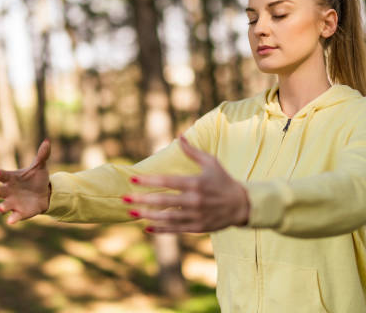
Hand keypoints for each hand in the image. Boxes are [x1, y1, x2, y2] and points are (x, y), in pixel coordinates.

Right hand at [0, 139, 51, 223]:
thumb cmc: (37, 178)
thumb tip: (48, 142)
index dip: (0, 174)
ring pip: (3, 206)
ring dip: (1, 207)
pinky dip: (13, 219)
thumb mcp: (40, 166)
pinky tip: (11, 221)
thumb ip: (42, 155)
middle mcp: (8, 191)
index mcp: (11, 178)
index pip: (2, 176)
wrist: (45, 193)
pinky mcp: (20, 213)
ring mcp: (13, 203)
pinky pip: (14, 217)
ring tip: (1, 208)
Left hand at [124, 135, 249, 232]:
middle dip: (142, 200)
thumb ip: (193, 151)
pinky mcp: (197, 227)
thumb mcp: (211, 162)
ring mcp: (195, 216)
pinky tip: (147, 227)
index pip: (167, 181)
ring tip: (132, 212)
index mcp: (196, 183)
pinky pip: (175, 229)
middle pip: (163, 201)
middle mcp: (194, 201)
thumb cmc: (224, 180)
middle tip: (124, 198)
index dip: (148, 180)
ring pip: (167, 218)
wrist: (241, 205)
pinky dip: (160, 230)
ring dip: (148, 215)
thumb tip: (179, 136)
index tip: (132, 178)